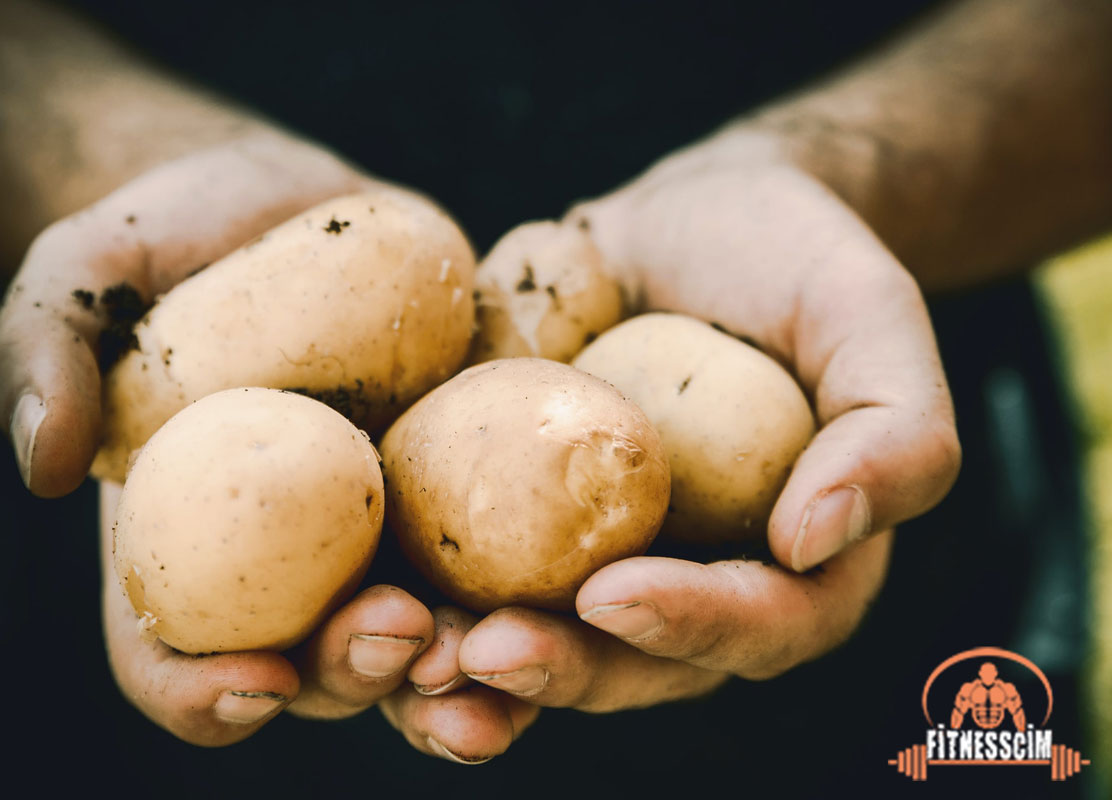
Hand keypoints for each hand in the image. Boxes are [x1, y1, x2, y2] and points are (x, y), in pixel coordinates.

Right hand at [0, 131, 532, 750]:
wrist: (280, 204)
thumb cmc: (165, 246)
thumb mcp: (82, 276)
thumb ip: (41, 353)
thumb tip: (48, 462)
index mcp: (182, 550)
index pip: (172, 661)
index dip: (204, 695)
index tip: (258, 680)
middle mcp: (286, 568)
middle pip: (317, 668)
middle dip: (361, 673)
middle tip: (402, 631)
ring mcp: (380, 535)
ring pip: (422, 639)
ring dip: (465, 666)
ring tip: (502, 644)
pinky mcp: (460, 486)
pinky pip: (502, 554)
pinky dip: (535, 583)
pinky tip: (578, 577)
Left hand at [435, 128, 954, 736]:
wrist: (685, 221)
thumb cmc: (791, 261)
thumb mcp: (868, 316)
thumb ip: (895, 428)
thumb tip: (818, 538)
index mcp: (789, 565)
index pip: (756, 625)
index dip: (692, 626)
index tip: (617, 594)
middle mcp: (686, 583)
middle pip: (632, 665)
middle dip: (561, 670)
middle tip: (487, 652)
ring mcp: (590, 560)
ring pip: (535, 650)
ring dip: (466, 676)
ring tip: (408, 655)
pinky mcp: (510, 522)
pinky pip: (460, 582)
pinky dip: (410, 602)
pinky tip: (358, 601)